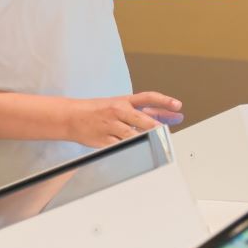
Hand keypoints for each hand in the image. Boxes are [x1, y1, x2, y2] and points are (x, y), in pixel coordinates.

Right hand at [64, 92, 178, 146]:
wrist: (70, 117)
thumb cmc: (97, 111)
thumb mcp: (119, 105)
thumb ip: (141, 111)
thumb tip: (166, 116)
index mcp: (123, 101)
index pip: (148, 97)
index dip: (164, 101)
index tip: (178, 105)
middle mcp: (118, 111)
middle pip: (144, 120)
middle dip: (158, 128)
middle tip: (167, 133)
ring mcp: (111, 126)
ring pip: (135, 136)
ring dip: (146, 140)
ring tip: (155, 143)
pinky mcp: (105, 140)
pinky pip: (122, 147)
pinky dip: (131, 149)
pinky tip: (137, 150)